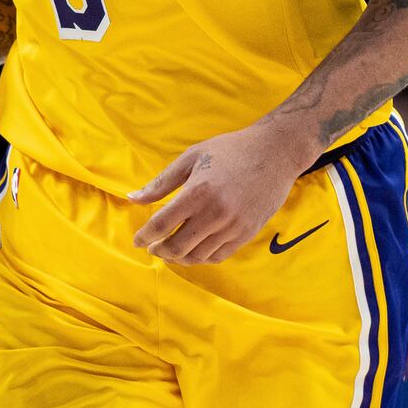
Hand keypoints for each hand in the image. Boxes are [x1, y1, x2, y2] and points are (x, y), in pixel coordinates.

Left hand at [129, 121, 313, 264]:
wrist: (275, 153)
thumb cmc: (230, 150)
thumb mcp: (191, 158)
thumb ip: (161, 182)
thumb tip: (133, 199)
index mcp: (197, 191)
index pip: (162, 224)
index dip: (144, 236)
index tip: (137, 240)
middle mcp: (215, 213)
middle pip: (177, 246)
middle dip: (159, 250)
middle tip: (153, 247)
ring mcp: (233, 226)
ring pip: (197, 256)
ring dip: (179, 258)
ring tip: (171, 250)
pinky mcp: (247, 233)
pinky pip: (218, 256)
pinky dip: (201, 258)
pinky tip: (193, 250)